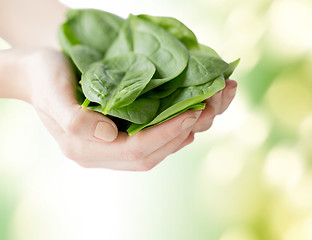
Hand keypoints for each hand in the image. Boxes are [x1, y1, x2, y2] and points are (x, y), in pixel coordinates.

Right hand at [17, 48, 236, 170]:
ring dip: (184, 133)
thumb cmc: (42, 75)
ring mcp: (111, 145)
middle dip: (182, 133)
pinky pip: (152, 139)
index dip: (166, 134)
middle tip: (208, 110)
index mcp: (84, 148)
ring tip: (207, 111)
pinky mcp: (119, 134)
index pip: (136, 150)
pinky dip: (173, 129)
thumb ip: (74, 118)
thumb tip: (110, 134)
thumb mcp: (51, 90)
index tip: (191, 113)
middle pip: (151, 154)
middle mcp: (101, 152)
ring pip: (156, 150)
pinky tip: (189, 116)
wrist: (36, 69)